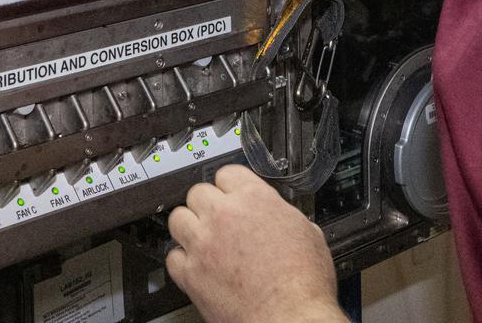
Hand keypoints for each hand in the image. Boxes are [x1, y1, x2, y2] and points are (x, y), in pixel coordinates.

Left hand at [166, 166, 342, 322]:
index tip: (231, 194)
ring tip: (201, 238)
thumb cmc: (303, 284)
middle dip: (207, 205)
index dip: (230, 186)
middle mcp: (224, 216)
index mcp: (255, 199)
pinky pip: (173, 257)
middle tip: (217, 219)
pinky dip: (181, 261)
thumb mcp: (308, 234)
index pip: (227, 173)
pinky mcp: (192, 275)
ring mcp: (204, 244)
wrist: (290, 318)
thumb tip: (280, 218)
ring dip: (189, 226)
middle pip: (198, 192)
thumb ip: (284, 217)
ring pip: (178, 218)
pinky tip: (195, 265)